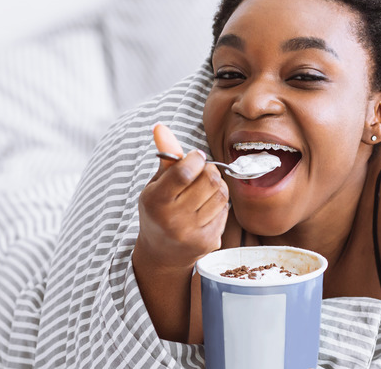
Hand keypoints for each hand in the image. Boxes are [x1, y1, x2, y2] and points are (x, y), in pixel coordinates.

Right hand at [137, 123, 228, 270]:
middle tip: (202, 172)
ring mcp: (193, 233)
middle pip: (209, 181)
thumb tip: (160, 126)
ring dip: (217, 186)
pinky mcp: (209, 242)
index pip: (185, 172)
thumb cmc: (158, 212)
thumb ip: (164, 157)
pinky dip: (219, 204)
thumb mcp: (155, 185)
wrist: (162, 254)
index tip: (195, 157)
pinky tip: (206, 208)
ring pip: (221, 195)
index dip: (196, 158)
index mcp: (156, 202)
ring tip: (205, 189)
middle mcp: (173, 220)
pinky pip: (225, 211)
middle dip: (209, 170)